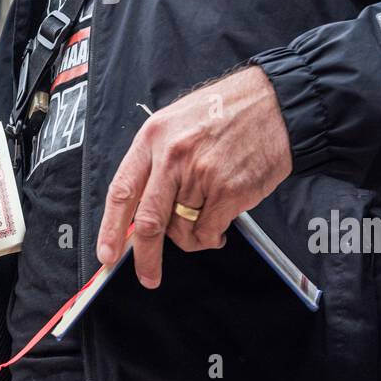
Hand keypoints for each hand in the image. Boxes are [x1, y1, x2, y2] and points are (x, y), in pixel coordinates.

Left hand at [95, 65, 292, 288]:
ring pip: (181, 229)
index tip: (107, 253)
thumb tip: (141, 209)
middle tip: (148, 275)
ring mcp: (201, 175)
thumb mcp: (176, 122)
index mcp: (153, 138)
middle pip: (148, 221)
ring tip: (205, 224)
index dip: (111, 228)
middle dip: (144, 256)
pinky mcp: (229, 191)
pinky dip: (211, 237)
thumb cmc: (225, 112)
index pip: (122, 190)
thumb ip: (156, 161)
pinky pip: (208, 231)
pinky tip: (219, 227)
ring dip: (191, 237)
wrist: (273, 104)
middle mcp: (172, 156)